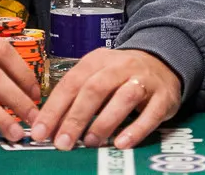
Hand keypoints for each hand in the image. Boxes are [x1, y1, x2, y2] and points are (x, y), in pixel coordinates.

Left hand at [30, 49, 181, 150]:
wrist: (162, 61)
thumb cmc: (121, 75)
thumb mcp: (97, 75)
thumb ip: (77, 96)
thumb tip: (51, 125)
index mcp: (97, 60)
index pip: (71, 83)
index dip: (54, 108)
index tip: (40, 131)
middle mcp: (119, 66)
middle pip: (94, 89)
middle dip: (75, 118)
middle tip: (62, 143)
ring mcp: (144, 80)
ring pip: (123, 98)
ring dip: (104, 122)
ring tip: (90, 143)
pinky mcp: (164, 97)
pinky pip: (151, 114)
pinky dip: (135, 130)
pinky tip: (121, 144)